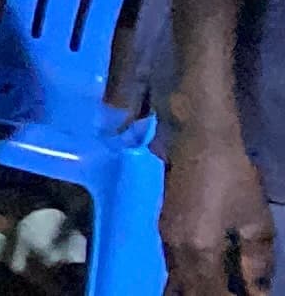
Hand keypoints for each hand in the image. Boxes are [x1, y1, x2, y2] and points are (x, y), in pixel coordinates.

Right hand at [167, 101, 276, 295]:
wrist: (200, 140)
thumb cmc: (234, 177)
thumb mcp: (256, 221)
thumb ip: (256, 261)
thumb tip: (257, 290)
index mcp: (200, 249)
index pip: (211, 293)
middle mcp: (175, 248)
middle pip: (187, 290)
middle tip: (231, 293)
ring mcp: (165, 237)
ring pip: (176, 280)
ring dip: (194, 290)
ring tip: (216, 289)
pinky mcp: (164, 228)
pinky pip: (172, 266)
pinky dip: (185, 279)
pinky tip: (200, 279)